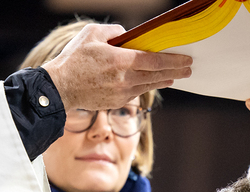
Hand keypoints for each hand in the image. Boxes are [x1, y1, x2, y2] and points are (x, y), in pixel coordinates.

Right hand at [43, 24, 192, 109]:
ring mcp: (122, 93)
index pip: (154, 61)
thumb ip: (115, 32)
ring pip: (149, 85)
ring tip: (174, 76)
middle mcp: (124, 79)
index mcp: (120, 61)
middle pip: (157, 75)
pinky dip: (147, 86)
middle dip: (175, 72)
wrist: (61, 88)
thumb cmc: (74, 59)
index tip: (186, 60)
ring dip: (163, 80)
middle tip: (188, 69)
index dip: (173, 61)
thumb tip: (129, 36)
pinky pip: (137, 92)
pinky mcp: (117, 101)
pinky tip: (152, 82)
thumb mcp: (93, 34)